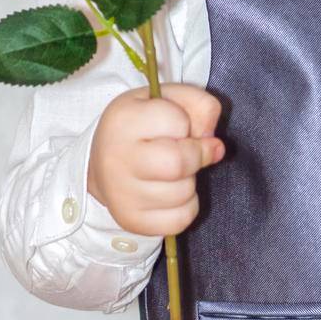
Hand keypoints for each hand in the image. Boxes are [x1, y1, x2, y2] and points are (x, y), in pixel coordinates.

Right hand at [87, 82, 225, 236]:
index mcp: (123, 120)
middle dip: (196, 155)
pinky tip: (171, 192)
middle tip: (188, 150)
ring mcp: (121, 195)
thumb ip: (200, 105)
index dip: (185, 122)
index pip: (177, 122)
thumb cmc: (142, 126)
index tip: (174, 125)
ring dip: (190, 180)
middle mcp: (116, 159)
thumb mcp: (166, 98)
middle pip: (179, 163)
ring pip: (183, 193)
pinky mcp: (131, 220)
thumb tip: (216, 146)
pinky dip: (187, 206)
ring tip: (172, 171)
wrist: (104, 162)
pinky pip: (181, 219)